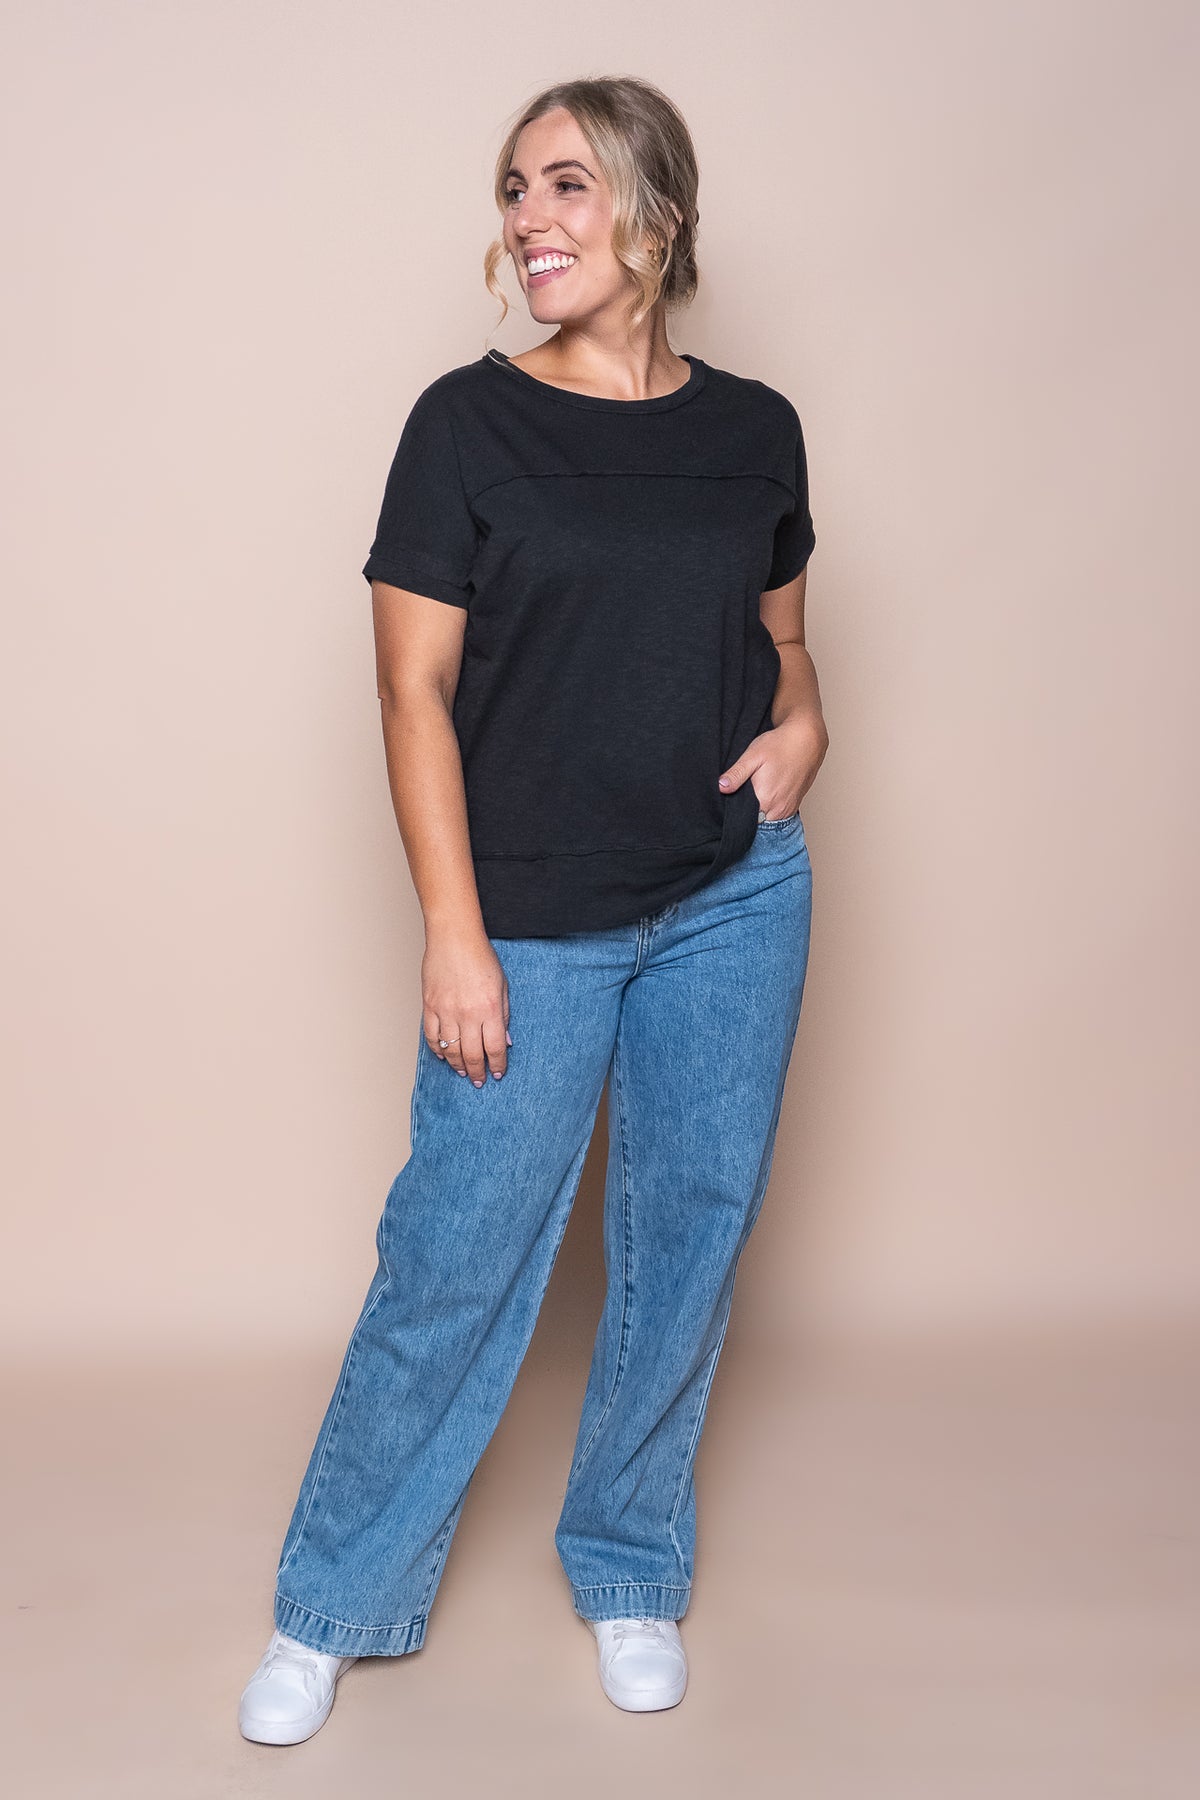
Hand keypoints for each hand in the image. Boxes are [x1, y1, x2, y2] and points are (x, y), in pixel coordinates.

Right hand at [421, 928, 510, 1086]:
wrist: (454, 938)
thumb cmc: (480, 957)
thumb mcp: (503, 986)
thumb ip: (504, 1015)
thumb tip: (505, 1041)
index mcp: (490, 1009)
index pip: (494, 1048)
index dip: (497, 1065)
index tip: (498, 1073)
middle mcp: (467, 1014)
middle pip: (472, 1054)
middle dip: (477, 1072)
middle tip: (479, 1081)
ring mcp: (446, 1011)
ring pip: (451, 1050)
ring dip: (458, 1065)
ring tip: (463, 1071)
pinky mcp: (430, 1007)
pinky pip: (432, 1037)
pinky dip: (438, 1050)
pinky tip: (444, 1056)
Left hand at [718, 710, 827, 819]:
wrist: (807, 740)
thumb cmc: (780, 745)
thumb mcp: (753, 755)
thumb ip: (737, 774)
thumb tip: (721, 787)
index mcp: (764, 799)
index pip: (742, 818)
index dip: (734, 810)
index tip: (731, 799)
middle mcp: (777, 809)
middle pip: (754, 821)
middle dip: (746, 812)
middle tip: (743, 792)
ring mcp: (787, 810)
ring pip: (766, 820)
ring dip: (759, 811)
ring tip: (756, 792)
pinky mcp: (793, 806)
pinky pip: (777, 816)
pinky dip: (770, 809)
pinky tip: (767, 794)